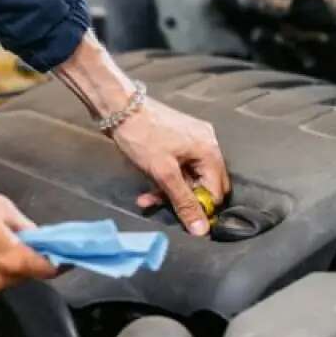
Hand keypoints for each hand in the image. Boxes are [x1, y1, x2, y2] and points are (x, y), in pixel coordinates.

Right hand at [0, 182, 57, 293]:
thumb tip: (33, 234)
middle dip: (26, 260)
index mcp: (11, 260)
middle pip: (22, 275)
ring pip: (0, 277)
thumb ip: (21, 224)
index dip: (57, 263)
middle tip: (23, 239)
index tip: (63, 257)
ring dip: (3, 263)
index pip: (46, 270)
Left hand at [113, 98, 229, 236]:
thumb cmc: (143, 137)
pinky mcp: (177, 140)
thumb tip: (202, 230)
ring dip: (170, 191)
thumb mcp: (164, 173)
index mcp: (210, 150)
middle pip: (205, 184)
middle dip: (184, 200)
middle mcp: (207, 143)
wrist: (118, 106)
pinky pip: (179, 167)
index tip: (181, 220)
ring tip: (147, 200)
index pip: (216, 192)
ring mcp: (192, 140)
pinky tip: (147, 190)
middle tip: (164, 208)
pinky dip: (166, 179)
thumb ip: (184, 202)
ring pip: (188, 177)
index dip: (200, 208)